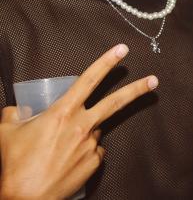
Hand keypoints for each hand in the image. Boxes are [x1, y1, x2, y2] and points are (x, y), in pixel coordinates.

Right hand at [0, 44, 157, 199]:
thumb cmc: (11, 166)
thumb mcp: (6, 133)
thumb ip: (14, 114)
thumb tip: (17, 110)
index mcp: (63, 112)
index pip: (89, 79)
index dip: (107, 61)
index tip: (122, 49)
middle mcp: (82, 126)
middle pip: (116, 101)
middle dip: (137, 88)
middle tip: (155, 80)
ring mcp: (90, 145)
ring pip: (96, 129)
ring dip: (85, 132)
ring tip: (59, 149)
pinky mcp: (93, 163)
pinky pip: (94, 151)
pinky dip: (84, 151)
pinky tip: (67, 161)